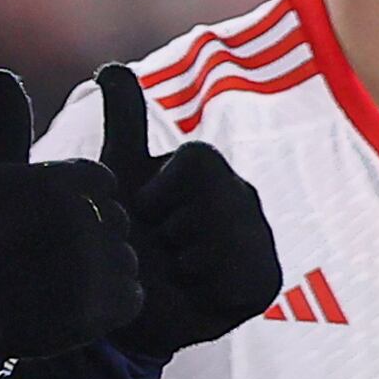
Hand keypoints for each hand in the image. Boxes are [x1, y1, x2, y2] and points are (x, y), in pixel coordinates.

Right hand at [0, 70, 140, 360]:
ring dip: (102, 273)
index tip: (47, 224)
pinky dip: (109, 306)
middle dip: (93, 239)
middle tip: (49, 257)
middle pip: (118, 221)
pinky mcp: (103, 308)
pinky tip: (74, 307)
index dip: (80, 205)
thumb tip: (1, 74)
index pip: (104, 184)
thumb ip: (9, 122)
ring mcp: (95, 265)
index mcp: (64, 181)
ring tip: (59, 283)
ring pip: (126, 261)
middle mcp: (83, 219)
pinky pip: (129, 299)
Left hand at [92, 65, 282, 357]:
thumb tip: (113, 65)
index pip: (197, 159)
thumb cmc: (117, 240)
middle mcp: (238, 194)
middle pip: (214, 196)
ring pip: (227, 233)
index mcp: (204, 169)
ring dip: (186, 258)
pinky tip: (196, 289)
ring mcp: (257, 235)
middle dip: (170, 227)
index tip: (146, 210)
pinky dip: (208, 285)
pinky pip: (241, 272)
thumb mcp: (114, 177)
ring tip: (175, 268)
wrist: (122, 314)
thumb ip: (123, 121)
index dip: (160, 191)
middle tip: (157, 246)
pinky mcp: (265, 278)